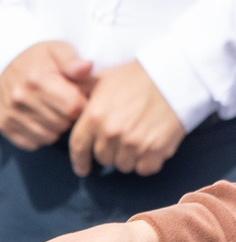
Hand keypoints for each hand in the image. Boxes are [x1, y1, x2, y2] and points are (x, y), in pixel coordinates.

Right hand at [0, 40, 92, 149]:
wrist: (3, 64)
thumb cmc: (37, 58)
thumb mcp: (57, 50)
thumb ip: (73, 61)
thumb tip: (87, 68)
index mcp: (37, 79)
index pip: (72, 107)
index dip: (83, 104)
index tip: (81, 97)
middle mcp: (20, 99)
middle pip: (62, 123)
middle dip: (70, 116)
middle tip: (67, 104)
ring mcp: (10, 115)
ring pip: (49, 136)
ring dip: (57, 127)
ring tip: (54, 111)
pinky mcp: (3, 126)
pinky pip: (33, 143)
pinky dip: (41, 135)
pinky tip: (40, 120)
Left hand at [70, 60, 185, 175]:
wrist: (178, 72)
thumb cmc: (139, 74)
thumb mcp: (103, 78)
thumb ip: (82, 94)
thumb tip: (63, 100)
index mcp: (94, 116)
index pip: (78, 148)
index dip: (80, 162)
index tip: (83, 169)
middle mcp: (110, 132)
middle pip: (103, 159)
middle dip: (111, 153)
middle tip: (124, 139)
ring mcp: (133, 142)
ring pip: (124, 165)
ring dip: (130, 158)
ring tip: (140, 139)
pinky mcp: (156, 149)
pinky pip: (145, 168)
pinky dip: (148, 162)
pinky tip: (153, 147)